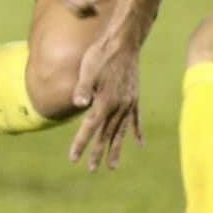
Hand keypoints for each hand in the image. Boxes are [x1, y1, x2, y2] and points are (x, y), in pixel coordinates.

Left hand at [67, 25, 143, 172]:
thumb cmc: (101, 54)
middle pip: (106, 135)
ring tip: (112, 166)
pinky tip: (139, 144)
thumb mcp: (87, 69)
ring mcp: (129, 103)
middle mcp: (119, 106)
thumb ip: (83, 88)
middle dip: (97, 152)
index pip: (90, 128)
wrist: (123, 42)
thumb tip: (78, 104)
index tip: (73, 159)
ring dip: (115, 148)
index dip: (81, 143)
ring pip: (121, 132)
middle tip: (91, 169)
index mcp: (105, 101)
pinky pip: (135, 120)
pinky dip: (136, 132)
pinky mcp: (134, 98)